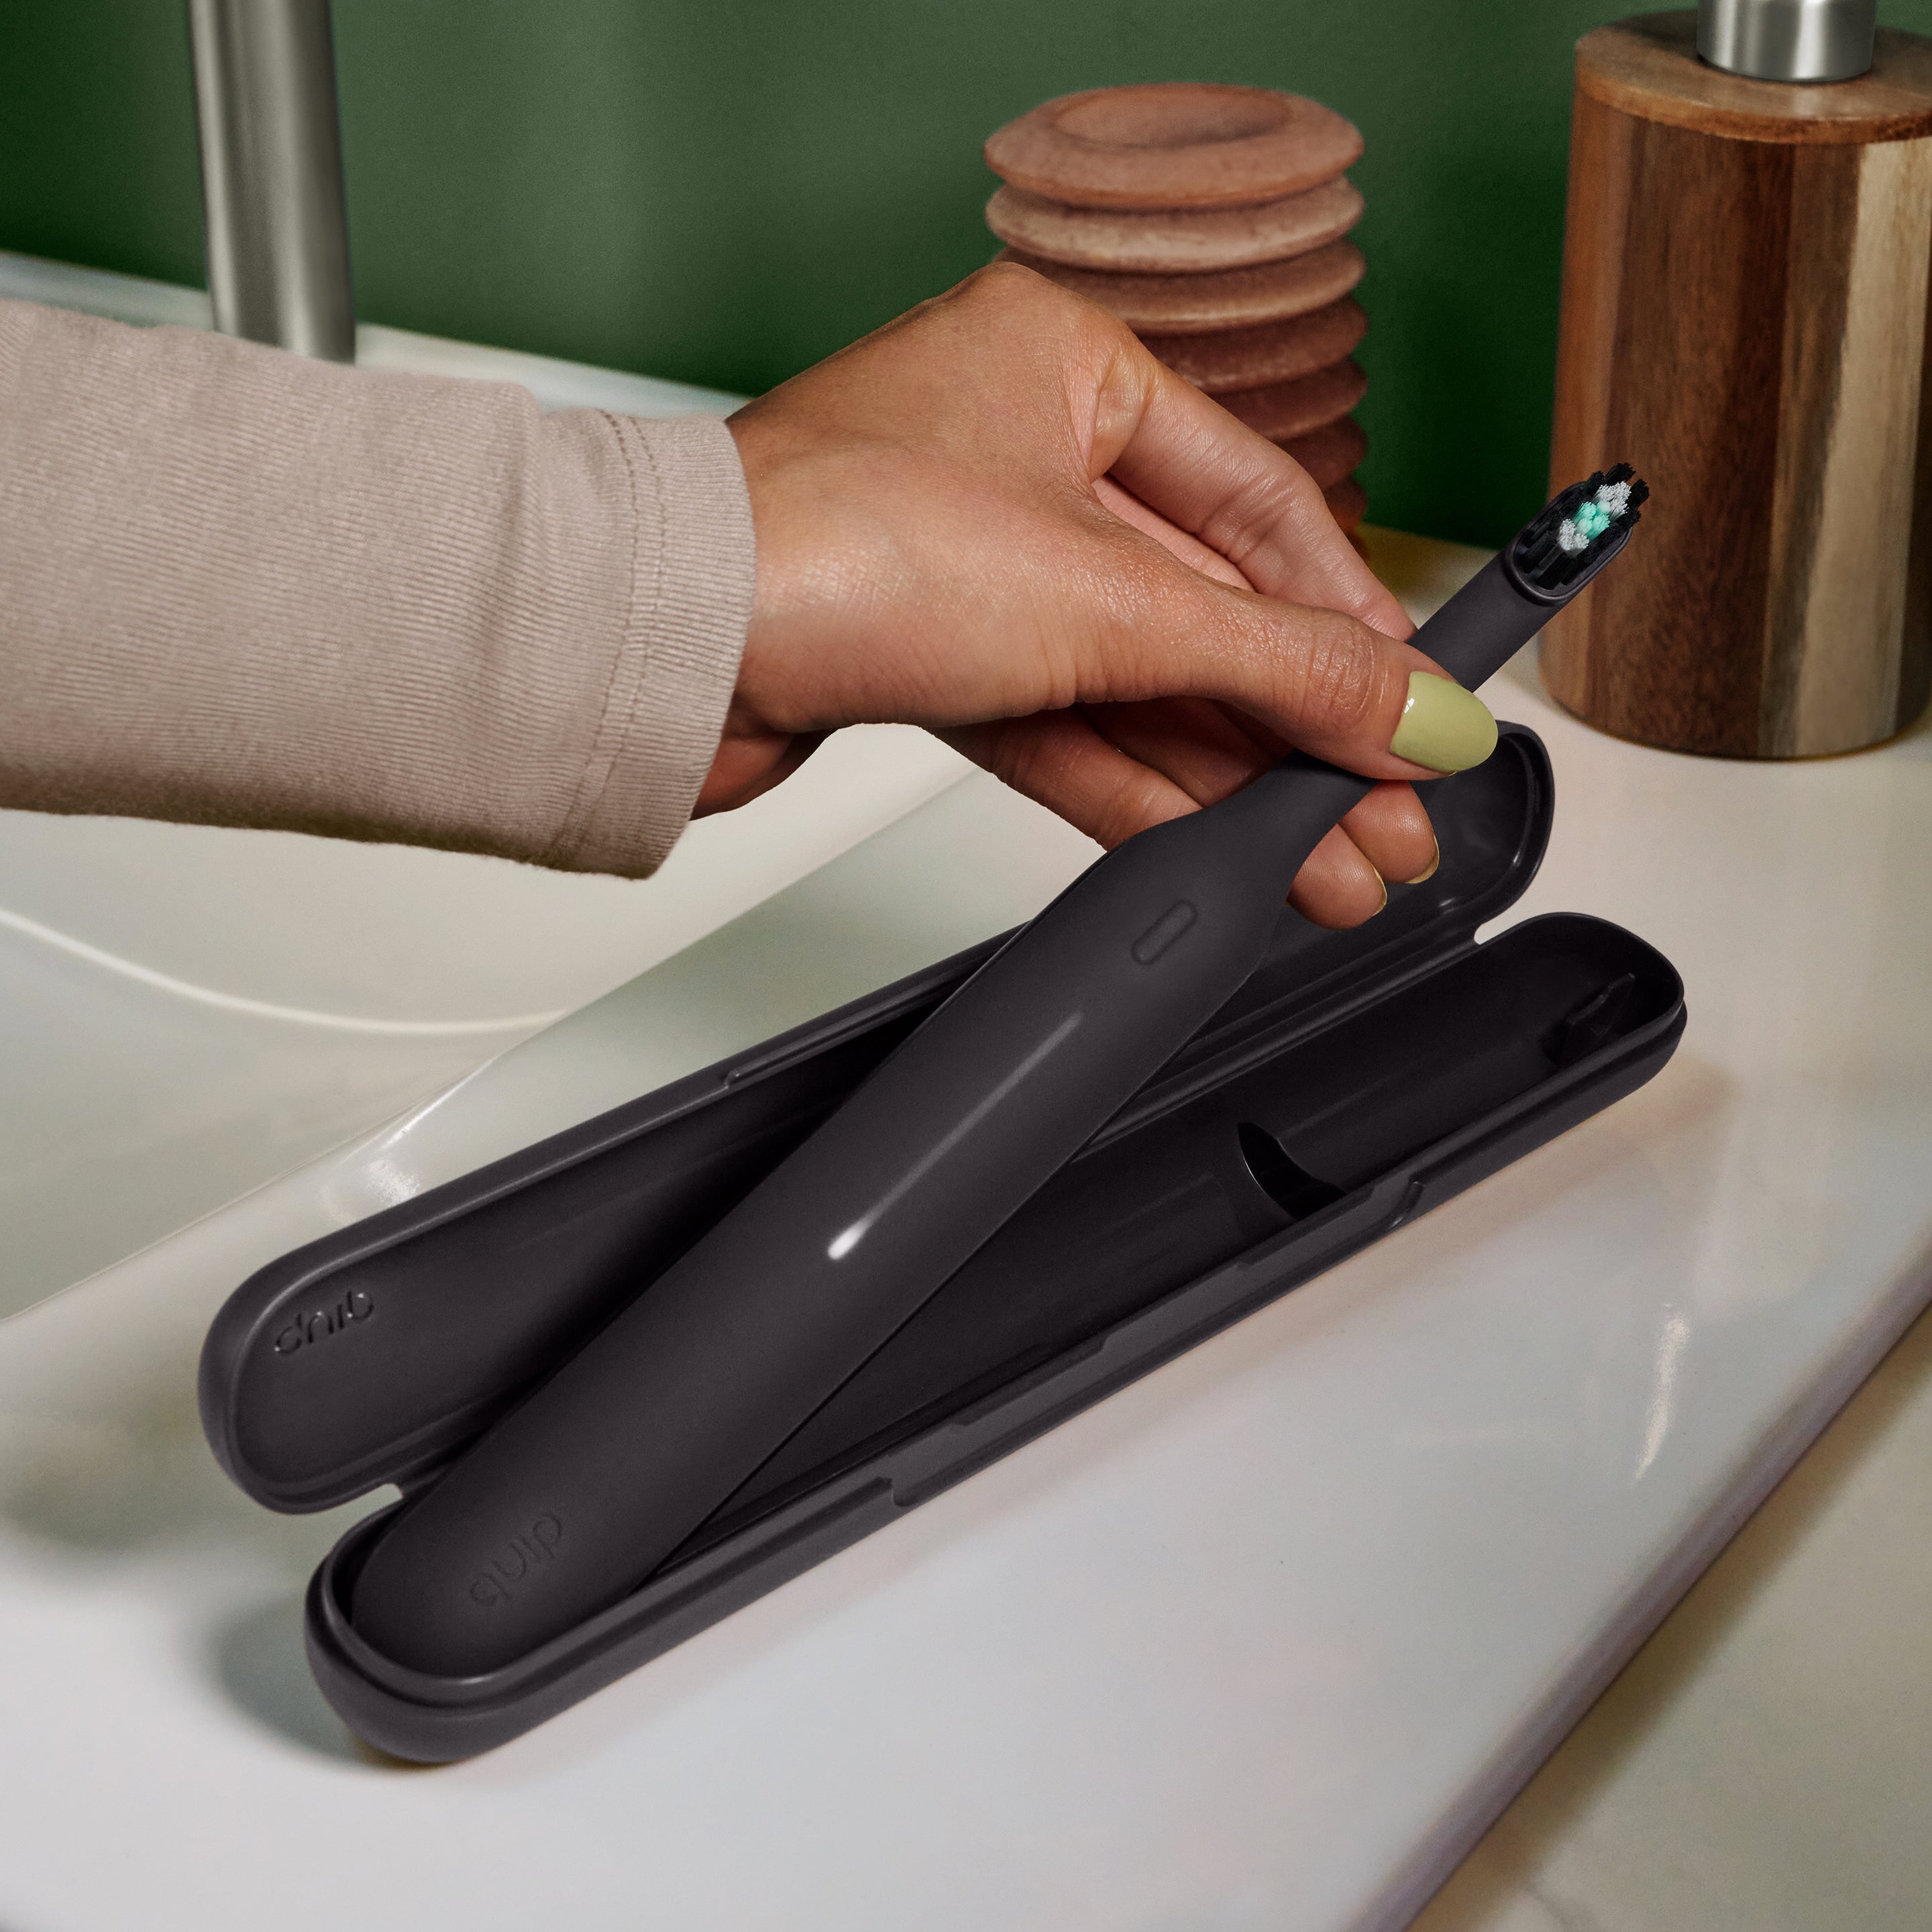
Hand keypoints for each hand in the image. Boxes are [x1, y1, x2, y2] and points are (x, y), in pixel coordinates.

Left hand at [707, 263, 1492, 927]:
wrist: (662, 649)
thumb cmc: (835, 541)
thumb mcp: (1111, 600)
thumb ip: (1280, 666)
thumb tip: (1420, 713)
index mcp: (1067, 369)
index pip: (1261, 505)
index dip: (1350, 623)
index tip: (1416, 709)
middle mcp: (1017, 459)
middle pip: (1202, 612)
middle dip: (1297, 733)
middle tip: (1384, 821)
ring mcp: (968, 565)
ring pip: (1136, 684)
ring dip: (1229, 784)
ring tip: (1323, 868)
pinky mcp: (926, 659)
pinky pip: (1063, 726)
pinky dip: (1138, 791)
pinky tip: (1215, 853)